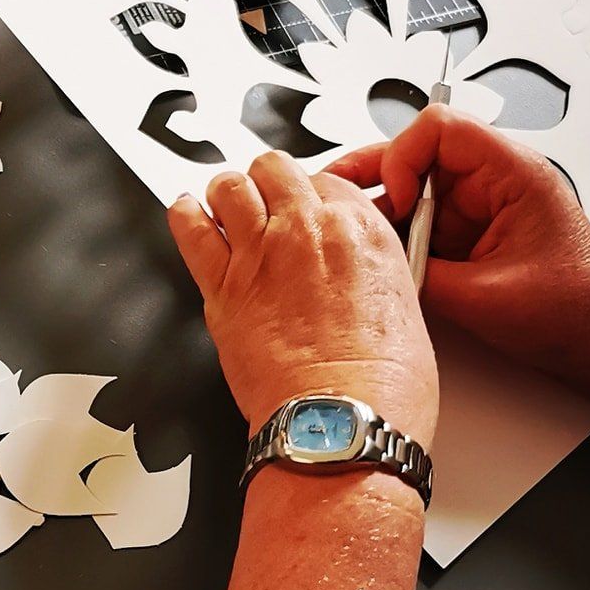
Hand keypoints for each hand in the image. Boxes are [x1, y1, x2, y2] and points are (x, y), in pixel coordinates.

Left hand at [169, 150, 437, 445]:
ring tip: (228, 208)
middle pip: (275, 170)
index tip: (306, 209)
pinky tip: (186, 215)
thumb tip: (356, 276)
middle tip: (267, 202)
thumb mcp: (404, 307)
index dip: (312, 194)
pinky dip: (184, 217)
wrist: (341, 419)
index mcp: (361, 231)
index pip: (326, 180)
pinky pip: (190, 229)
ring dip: (228, 195)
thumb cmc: (381, 383)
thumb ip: (372, 275)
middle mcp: (307, 230)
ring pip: (230, 187)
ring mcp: (260, 254)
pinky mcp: (222, 288)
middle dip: (269, 183)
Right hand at [326, 106, 589, 426]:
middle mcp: (492, 184)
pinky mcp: (469, 239)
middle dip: (372, 180)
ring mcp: (478, 211)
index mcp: (512, 174)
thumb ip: (421, 279)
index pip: (440, 129)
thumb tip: (372, 269)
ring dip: (380, 217)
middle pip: (415, 156)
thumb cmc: (578, 310)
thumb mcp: (486, 297)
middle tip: (335, 203)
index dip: (402, 158)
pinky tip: (377, 265)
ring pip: (411, 194)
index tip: (395, 203)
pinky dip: (394, 244)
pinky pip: (419, 229)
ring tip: (351, 242)